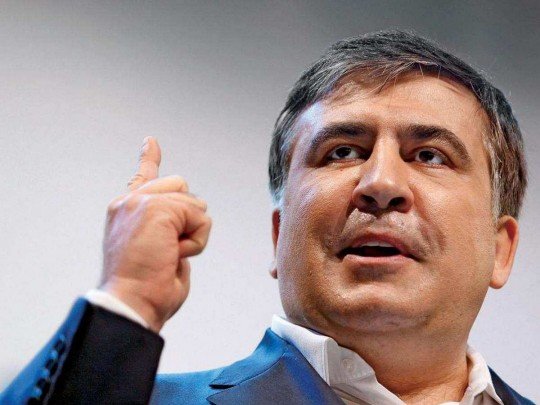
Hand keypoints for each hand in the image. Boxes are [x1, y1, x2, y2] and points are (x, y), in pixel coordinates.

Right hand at [99, 137, 210, 331]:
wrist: (132, 302)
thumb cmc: (146, 288)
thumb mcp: (157, 253)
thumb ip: (166, 230)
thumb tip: (183, 228)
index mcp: (127, 210)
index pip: (143, 177)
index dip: (149, 158)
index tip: (151, 142)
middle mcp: (130, 201)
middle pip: (182, 187)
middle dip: (187, 218)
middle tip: (167, 248)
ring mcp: (141, 202)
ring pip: (194, 203)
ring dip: (191, 233)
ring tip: (167, 254)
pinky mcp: (157, 208)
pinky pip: (200, 217)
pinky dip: (196, 240)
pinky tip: (173, 254)